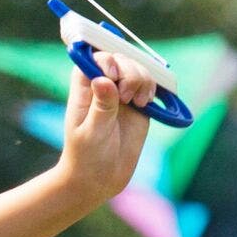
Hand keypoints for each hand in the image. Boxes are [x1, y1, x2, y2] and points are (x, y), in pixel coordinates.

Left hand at [52, 53, 164, 205]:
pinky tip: (146, 104)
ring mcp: (122, 93)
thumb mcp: (92, 132)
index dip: (107, 60)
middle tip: (127, 98)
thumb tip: (103, 79)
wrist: (100, 178)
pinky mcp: (138, 104)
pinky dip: (153, 88)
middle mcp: (103, 85)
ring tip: (138, 102)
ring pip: (137, 68)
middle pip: (120, 58)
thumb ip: (101, 106)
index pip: (94, 58)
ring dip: (143, 79)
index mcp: (84, 87)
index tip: (113, 74)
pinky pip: (149, 85)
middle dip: (129, 71)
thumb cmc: (86, 155)